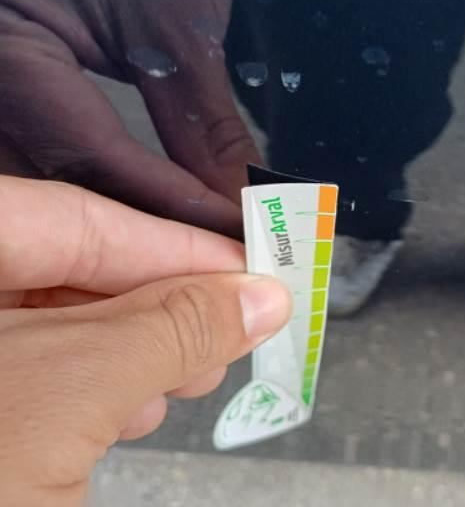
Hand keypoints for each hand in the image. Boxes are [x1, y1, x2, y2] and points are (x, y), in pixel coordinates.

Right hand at [0, 0, 260, 236]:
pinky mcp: (0, 98)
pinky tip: (148, 213)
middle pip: (66, 186)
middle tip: (223, 255)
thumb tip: (239, 199)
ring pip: (52, 184)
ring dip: (124, 220)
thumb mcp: (173, 19)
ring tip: (196, 245)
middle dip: (149, 231)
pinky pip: (46, 160)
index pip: (94, 160)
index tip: (236, 239)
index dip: (174, 210)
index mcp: (2, 50)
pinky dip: (101, 189)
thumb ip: (202, 120)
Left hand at [0, 176, 291, 505]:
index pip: (71, 218)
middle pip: (66, 267)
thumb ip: (172, 330)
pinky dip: (97, 384)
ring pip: (56, 320)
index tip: (249, 267)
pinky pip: (37, 368)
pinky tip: (132, 409)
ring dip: (136, 347)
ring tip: (192, 375)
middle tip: (232, 326)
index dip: (172, 242)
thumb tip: (263, 297)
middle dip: (160, 302)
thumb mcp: (70, 394)